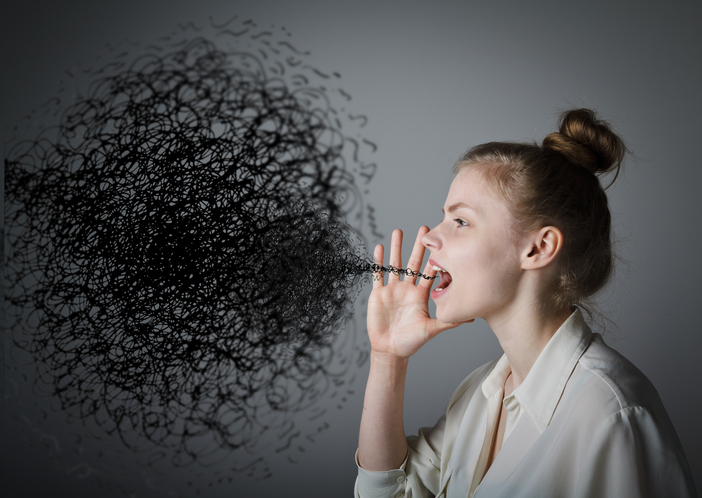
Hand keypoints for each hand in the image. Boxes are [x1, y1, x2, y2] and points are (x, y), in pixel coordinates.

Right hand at [367, 226, 467, 358]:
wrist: (390, 350)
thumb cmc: (411, 342)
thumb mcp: (432, 329)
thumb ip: (449, 321)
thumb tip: (472, 318)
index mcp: (421, 295)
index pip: (429, 272)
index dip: (435, 258)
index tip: (441, 242)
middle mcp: (408, 289)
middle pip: (414, 263)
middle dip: (419, 246)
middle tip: (424, 228)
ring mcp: (392, 290)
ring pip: (395, 264)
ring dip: (396, 248)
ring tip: (398, 231)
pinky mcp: (378, 294)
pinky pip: (378, 274)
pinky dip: (378, 261)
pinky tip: (380, 248)